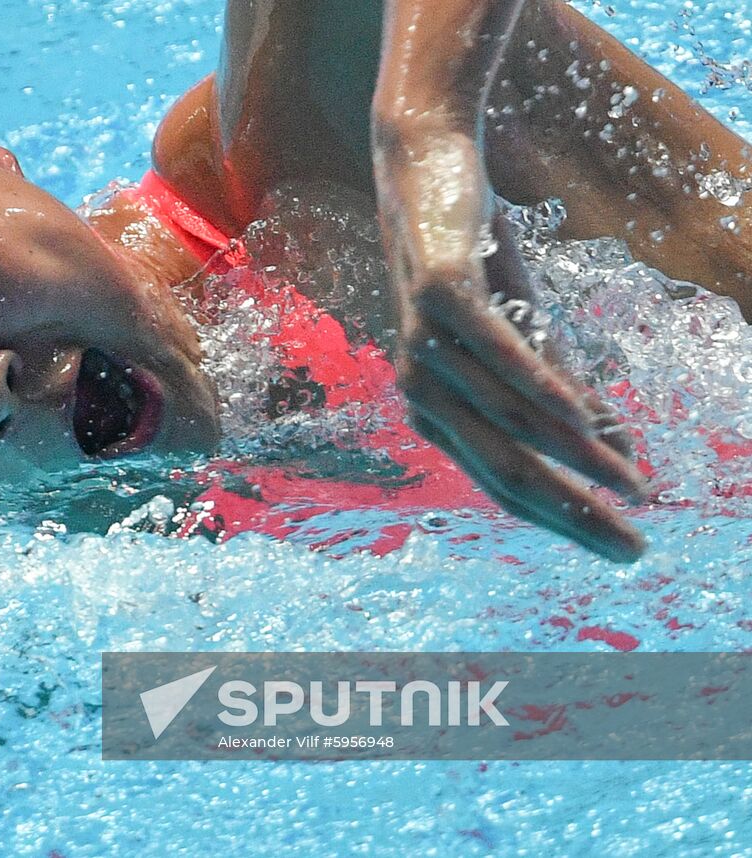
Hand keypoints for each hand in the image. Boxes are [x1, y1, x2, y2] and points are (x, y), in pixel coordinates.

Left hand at [374, 128, 650, 561]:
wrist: (427, 164)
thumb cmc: (476, 255)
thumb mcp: (527, 328)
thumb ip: (560, 390)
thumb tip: (613, 452)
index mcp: (438, 408)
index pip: (504, 482)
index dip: (564, 518)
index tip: (624, 548)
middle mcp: (422, 389)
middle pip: (504, 468)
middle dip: (573, 513)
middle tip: (634, 551)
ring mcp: (423, 344)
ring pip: (506, 419)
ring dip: (574, 458)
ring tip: (631, 486)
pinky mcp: (438, 294)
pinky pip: (494, 351)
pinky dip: (539, 385)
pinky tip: (582, 419)